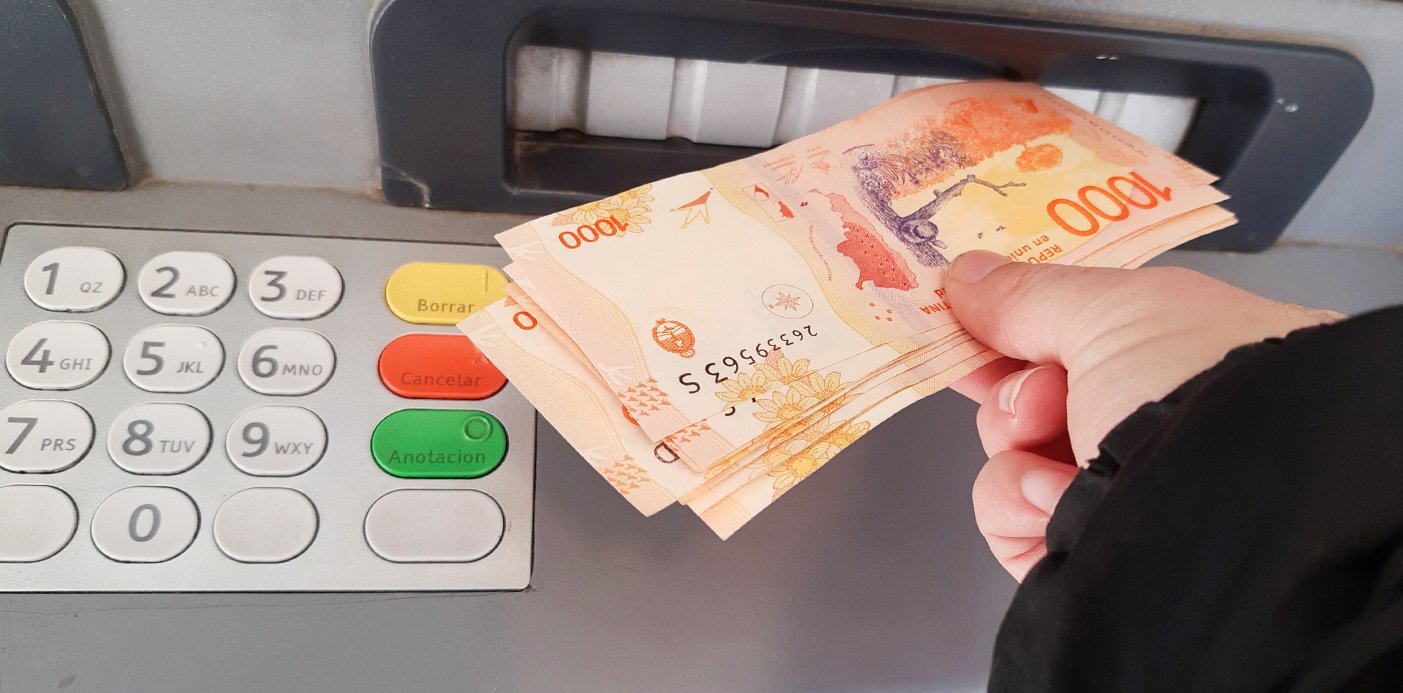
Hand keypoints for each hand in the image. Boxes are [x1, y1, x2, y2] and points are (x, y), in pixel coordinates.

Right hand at [945, 251, 1341, 579]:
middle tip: (1044, 395)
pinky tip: (1054, 503)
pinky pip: (1003, 515)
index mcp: (1180, 357)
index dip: (1021, 321)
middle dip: (1018, 389)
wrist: (1225, 517)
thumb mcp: (1110, 313)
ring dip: (1014, 447)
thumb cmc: (1191, 392)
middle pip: (1030, 393)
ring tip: (1057, 459)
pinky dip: (1015, 503)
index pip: (1081, 331)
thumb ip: (1027, 293)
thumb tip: (963, 275)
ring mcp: (1114, 493)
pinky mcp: (1076, 550)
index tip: (968, 314)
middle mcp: (1149, 426)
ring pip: (1008, 452)